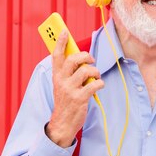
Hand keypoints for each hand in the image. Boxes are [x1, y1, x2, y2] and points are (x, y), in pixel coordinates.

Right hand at [46, 30, 103, 147]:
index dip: (60, 42)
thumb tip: (81, 58)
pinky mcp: (79, 98)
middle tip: (91, 61)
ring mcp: (69, 90)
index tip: (64, 31)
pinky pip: (94, 84)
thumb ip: (69, 72)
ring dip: (95, 72)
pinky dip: (100, 84)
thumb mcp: (62, 85)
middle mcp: (61, 81)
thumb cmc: (66, 102)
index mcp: (56, 76)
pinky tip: (98, 86)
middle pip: (73, 59)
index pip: (56, 55)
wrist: (62, 124)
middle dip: (86, 56)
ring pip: (86, 71)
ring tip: (96, 77)